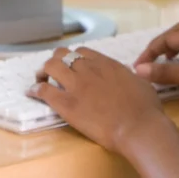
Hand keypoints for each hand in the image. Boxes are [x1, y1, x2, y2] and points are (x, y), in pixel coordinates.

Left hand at [27, 47, 172, 153]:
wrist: (138, 126)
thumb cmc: (145, 108)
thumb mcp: (140, 82)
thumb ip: (127, 75)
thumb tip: (126, 74)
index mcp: (106, 64)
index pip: (82, 52)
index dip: (74, 58)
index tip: (72, 66)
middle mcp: (89, 69)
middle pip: (63, 54)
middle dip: (56, 61)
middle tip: (53, 72)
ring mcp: (76, 85)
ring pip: (50, 66)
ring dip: (43, 72)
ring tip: (40, 80)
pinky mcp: (67, 104)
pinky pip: (44, 91)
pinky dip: (36, 90)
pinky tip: (33, 93)